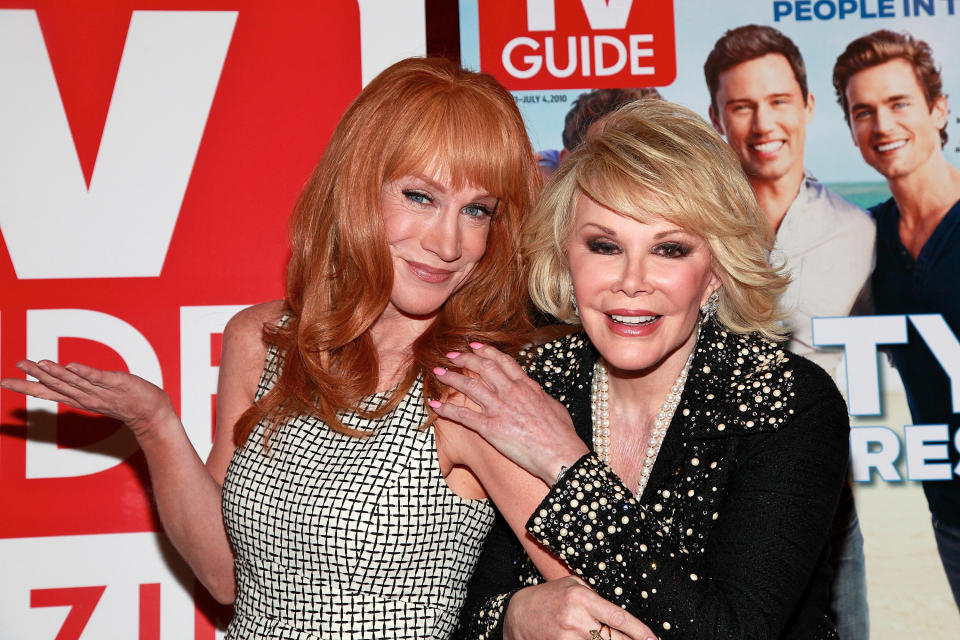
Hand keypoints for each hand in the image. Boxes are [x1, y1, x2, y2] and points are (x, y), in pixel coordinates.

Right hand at [1, 360, 176, 440]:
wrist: (152, 413)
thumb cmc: (125, 402)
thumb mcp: (96, 396)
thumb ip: (78, 388)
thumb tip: (61, 379)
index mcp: (79, 398)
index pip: (48, 392)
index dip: (27, 386)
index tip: (5, 381)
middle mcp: (86, 396)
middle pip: (56, 386)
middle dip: (34, 377)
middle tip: (15, 368)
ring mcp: (101, 390)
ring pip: (74, 381)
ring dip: (55, 372)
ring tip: (38, 363)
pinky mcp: (117, 383)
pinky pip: (98, 377)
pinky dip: (85, 371)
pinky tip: (71, 365)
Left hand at [429, 342, 588, 484]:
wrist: (560, 454)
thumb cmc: (561, 434)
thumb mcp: (554, 406)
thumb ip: (539, 395)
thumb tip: (534, 391)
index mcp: (526, 386)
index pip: (502, 362)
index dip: (486, 352)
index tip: (474, 346)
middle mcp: (510, 392)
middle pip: (482, 368)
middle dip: (464, 358)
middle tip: (451, 355)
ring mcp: (499, 409)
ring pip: (469, 386)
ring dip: (450, 378)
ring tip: (438, 373)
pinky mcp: (490, 428)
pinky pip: (463, 416)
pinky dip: (446, 409)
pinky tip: (434, 405)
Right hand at [504, 578, 655, 639]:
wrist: (517, 613)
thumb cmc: (548, 596)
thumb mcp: (572, 585)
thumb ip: (595, 597)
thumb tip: (620, 616)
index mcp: (581, 598)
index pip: (618, 617)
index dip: (639, 630)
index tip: (653, 638)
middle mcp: (576, 619)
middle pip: (614, 639)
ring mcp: (567, 637)